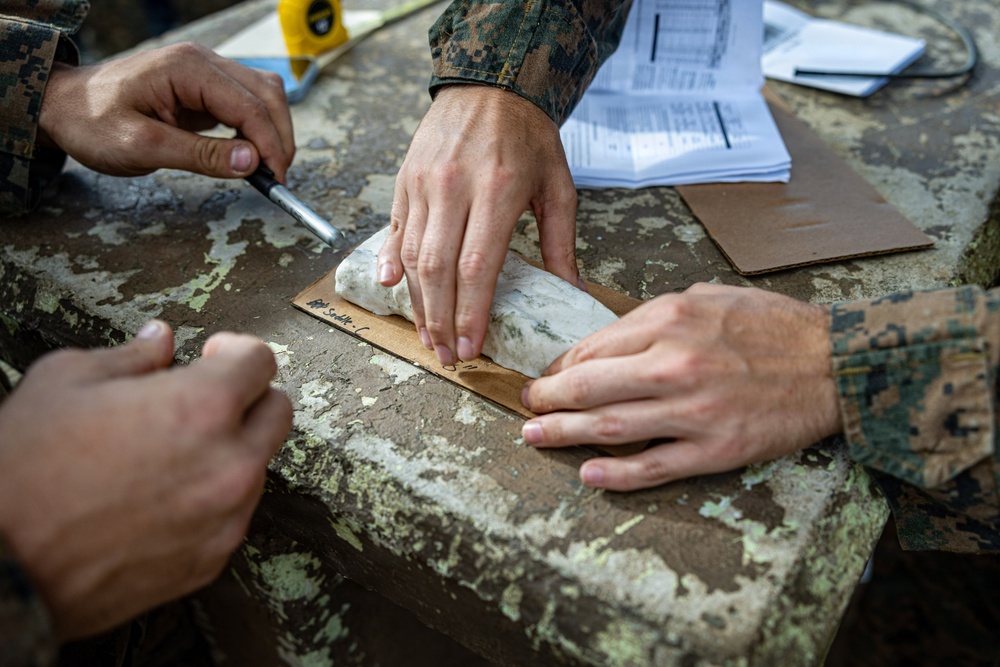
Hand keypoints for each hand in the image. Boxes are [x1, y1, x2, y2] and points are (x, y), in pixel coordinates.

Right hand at [0, 320, 291, 639]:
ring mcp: (225, 518)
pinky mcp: (210, 560)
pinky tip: (165, 493)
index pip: (260, 361)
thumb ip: (129, 357)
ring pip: (258, 466)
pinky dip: (213, 497)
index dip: (236, 350)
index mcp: (202, 408)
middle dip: (249, 396)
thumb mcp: (65, 381)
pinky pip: (233, 515)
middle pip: (278, 412)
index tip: (216, 354)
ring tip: (173, 449)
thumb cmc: (21, 472)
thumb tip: (159, 341)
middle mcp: (229, 464)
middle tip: (209, 396)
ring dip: (232, 449)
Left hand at [37, 42, 294, 181]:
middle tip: (276, 177)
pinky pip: (246, 104)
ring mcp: (205, 72)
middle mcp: (203, 62)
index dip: (270, 144)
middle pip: (267, 94)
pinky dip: (256, 129)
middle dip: (279, 137)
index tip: (276, 178)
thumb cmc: (92, 122)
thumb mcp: (143, 146)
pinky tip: (249, 154)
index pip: (250, 105)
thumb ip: (201, 155)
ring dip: (272, 131)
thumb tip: (251, 162)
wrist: (64, 107)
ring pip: (263, 96)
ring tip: (265, 168)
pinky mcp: (204, 88)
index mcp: (188, 69)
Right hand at [377, 84, 583, 365]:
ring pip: (413, 256)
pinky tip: (392, 291)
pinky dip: (391, 264)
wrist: (490, 83)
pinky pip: (395, 230)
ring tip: (429, 337)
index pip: (477, 267)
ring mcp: (424, 184)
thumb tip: (572, 291)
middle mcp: (454, 188)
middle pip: (439, 270)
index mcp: (496, 191)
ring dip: (419, 304)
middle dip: (441, 321)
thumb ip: (561, 242)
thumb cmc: (528, 136)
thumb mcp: (558, 185)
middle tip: (448, 356)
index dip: (470, 313)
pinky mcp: (406, 181)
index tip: (471, 347)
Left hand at [520, 284, 842, 490]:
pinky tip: (589, 473)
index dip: (559, 367)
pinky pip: (654, 466)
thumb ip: (652, 319)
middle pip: (588, 388)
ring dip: (564, 435)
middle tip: (526, 409)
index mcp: (668, 322)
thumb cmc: (770, 325)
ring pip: (610, 427)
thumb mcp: (705, 298)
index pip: (592, 349)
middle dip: (546, 401)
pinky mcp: (715, 448)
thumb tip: (605, 343)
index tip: (544, 377)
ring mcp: (693, 411)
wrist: (833, 362)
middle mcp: (674, 365)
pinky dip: (616, 473)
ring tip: (536, 438)